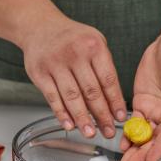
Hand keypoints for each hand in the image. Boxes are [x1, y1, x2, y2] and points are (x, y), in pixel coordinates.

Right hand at [21, 17, 125, 137]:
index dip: (115, 101)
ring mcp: (55, 64)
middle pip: (91, 91)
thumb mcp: (95, 43)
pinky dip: (61, 114)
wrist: (40, 26)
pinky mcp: (39, 73)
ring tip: (91, 133)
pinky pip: (52, 97)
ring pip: (72, 97)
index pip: (108, 80)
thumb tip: (114, 102)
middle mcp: (75, 54)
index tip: (121, 117)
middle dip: (102, 115)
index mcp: (94, 46)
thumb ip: (105, 69)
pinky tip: (70, 125)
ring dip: (82, 118)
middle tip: (108, 132)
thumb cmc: (73, 39)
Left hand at [120, 31, 160, 160]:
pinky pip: (135, 121)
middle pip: (157, 138)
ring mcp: (156, 110)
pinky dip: (128, 132)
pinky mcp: (143, 103)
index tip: (151, 160)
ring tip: (124, 160)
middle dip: (144, 152)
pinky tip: (122, 141)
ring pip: (144, 133)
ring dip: (135, 147)